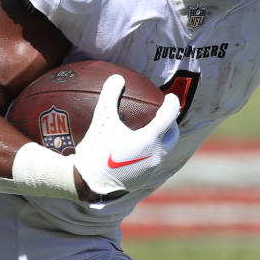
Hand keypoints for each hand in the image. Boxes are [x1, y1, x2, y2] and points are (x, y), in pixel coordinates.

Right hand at [73, 74, 179, 197]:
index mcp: (150, 140)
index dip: (172, 103)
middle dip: (170, 125)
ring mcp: (151, 170)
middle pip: (172, 136)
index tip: (169, 97)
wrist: (87, 182)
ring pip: (163, 151)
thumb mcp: (101, 119)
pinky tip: (137, 149)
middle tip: (163, 116)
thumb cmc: (96, 149)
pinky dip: (150, 153)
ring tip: (151, 131)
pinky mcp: (143, 180)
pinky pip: (152, 163)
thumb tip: (117, 77)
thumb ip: (110, 95)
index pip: (169, 116)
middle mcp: (155, 156)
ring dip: (161, 140)